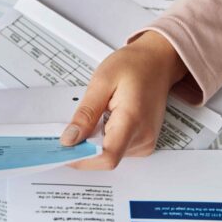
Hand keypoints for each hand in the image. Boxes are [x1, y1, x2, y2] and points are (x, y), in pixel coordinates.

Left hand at [60, 31, 186, 169]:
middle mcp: (143, 137)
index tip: (64, 152)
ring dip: (94, 142)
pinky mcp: (144, 143)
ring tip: (96, 115)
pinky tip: (105, 120)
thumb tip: (70, 139)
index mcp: (132, 120)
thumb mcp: (101, 81)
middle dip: (84, 147)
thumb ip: (86, 113)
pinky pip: (117, 149)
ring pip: (109, 155)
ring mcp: (146, 142)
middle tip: (70, 127)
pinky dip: (104, 139)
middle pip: (106, 157)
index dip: (81, 159)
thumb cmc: (134, 66)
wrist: (157, 62)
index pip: (107, 157)